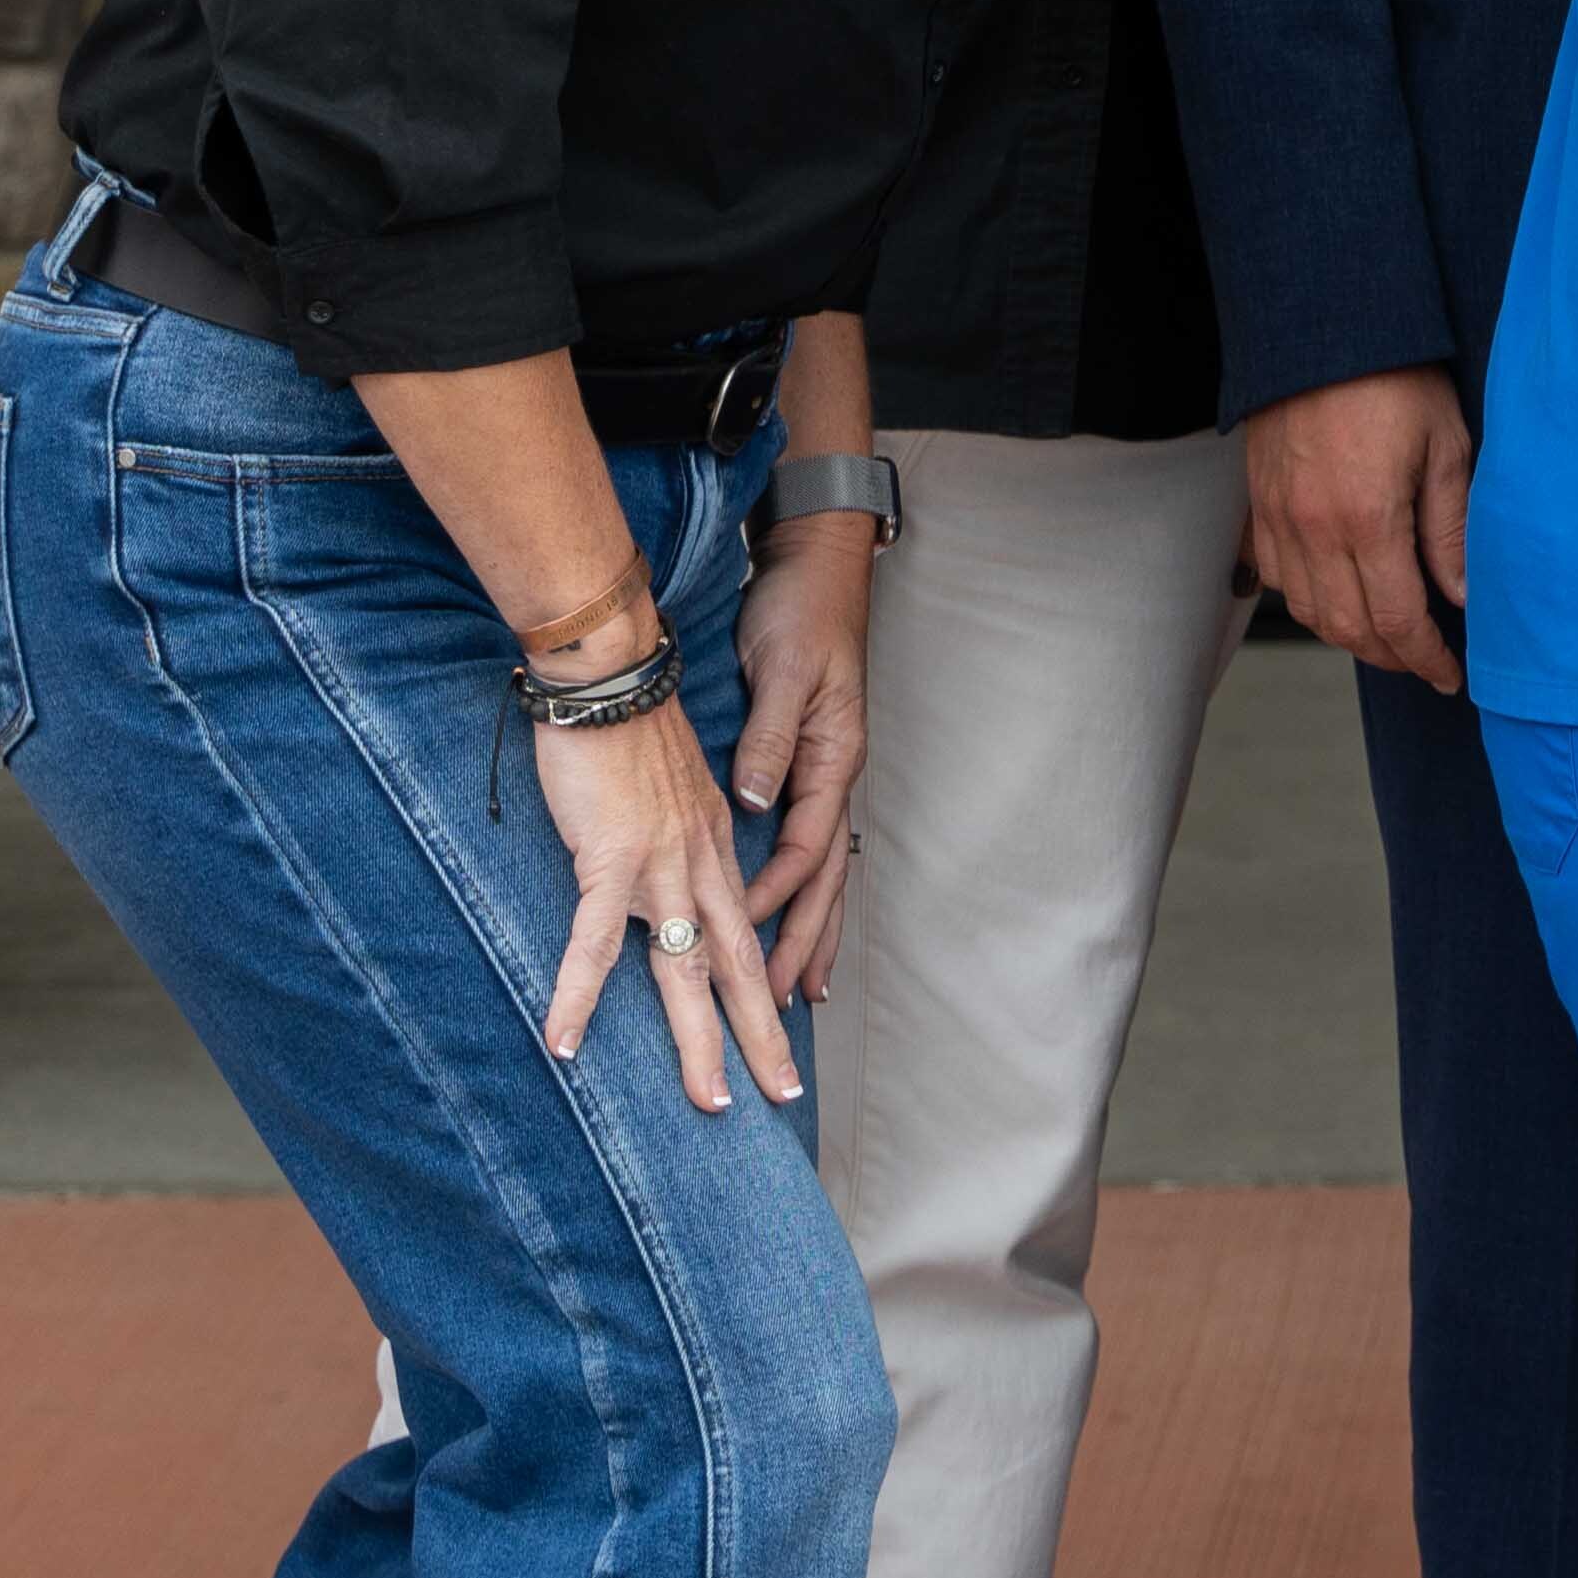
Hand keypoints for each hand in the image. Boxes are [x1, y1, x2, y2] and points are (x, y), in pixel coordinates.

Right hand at [530, 666, 803, 1111]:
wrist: (613, 677)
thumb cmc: (631, 731)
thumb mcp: (672, 793)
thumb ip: (678, 838)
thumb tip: (672, 872)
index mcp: (716, 854)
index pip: (753, 937)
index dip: (770, 987)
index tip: (785, 1033)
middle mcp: (702, 869)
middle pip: (740, 970)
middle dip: (763, 1039)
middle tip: (783, 1100)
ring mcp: (662, 869)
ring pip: (686, 973)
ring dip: (698, 1044)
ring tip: (710, 1103)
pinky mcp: (611, 861)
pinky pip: (594, 943)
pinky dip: (577, 996)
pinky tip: (562, 1045)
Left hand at [731, 507, 874, 1008]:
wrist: (816, 569)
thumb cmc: (801, 613)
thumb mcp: (783, 669)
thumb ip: (771, 738)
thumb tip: (757, 802)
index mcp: (832, 757)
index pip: (806, 845)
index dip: (777, 895)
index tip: (745, 938)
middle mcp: (832, 775)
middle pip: (824, 878)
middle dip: (805, 943)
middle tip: (783, 1008)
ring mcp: (823, 774)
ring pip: (821, 871)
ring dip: (809, 933)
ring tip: (797, 992)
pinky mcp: (805, 766)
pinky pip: (803, 845)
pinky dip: (796, 891)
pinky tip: (784, 918)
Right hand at [1241, 363, 1473, 691]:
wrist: (1320, 329)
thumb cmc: (1394, 378)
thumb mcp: (1448, 448)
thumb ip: (1451, 530)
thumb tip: (1460, 596)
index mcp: (1365, 520)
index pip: (1395, 620)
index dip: (1424, 657)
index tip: (1449, 675)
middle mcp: (1312, 530)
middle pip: (1347, 627)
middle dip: (1390, 656)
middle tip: (1425, 663)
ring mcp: (1277, 519)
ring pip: (1307, 609)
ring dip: (1348, 635)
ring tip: (1388, 637)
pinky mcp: (1258, 504)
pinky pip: (1276, 576)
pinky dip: (1309, 600)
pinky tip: (1339, 593)